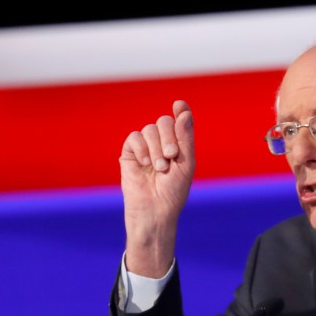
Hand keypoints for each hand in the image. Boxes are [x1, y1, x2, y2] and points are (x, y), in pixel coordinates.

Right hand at [119, 100, 194, 276]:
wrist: (155, 210)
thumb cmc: (174, 191)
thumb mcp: (186, 163)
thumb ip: (185, 137)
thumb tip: (183, 111)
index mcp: (179, 145)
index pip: (179, 120)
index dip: (180, 110)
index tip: (179, 104)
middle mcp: (162, 143)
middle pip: (164, 122)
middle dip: (169, 137)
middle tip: (172, 156)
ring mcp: (145, 148)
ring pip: (149, 129)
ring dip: (156, 147)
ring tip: (160, 167)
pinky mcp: (129, 154)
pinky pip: (134, 137)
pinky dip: (141, 148)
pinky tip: (145, 163)